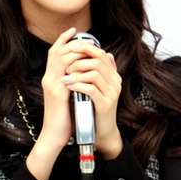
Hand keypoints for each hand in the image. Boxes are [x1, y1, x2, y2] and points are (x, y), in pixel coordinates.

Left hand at [60, 36, 122, 158]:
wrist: (102, 131)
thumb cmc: (96, 108)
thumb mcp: (98, 87)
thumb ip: (100, 72)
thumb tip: (106, 53)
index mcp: (113, 76)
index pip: (101, 54)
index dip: (85, 48)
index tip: (70, 49)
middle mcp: (115, 82)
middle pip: (98, 61)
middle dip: (78, 61)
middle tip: (65, 67)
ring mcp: (112, 93)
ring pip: (94, 74)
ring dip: (76, 73)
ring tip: (65, 78)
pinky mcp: (105, 104)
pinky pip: (91, 89)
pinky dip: (78, 85)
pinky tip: (69, 86)